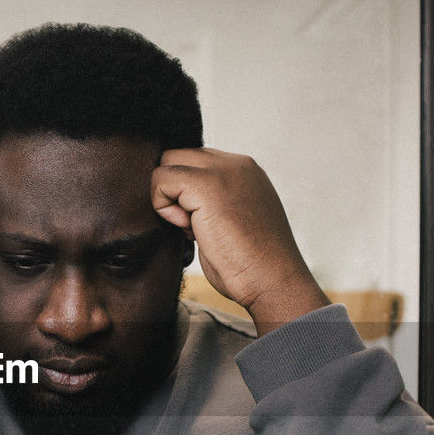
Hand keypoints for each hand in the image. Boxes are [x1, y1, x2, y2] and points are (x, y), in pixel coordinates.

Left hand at [152, 147, 328, 334]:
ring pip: (167, 163)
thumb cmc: (253, 263)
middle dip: (172, 189)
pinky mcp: (205, 185)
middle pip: (178, 155)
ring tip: (190, 227)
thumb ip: (213, 203)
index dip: (185, 190)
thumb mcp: (234, 220)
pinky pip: (161, 179)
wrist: (272, 279)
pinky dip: (162, 205)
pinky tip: (186, 228)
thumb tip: (181, 205)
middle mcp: (235, 163)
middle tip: (189, 224)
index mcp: (245, 170)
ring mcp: (222, 170)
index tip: (198, 221)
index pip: (196, 160)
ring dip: (167, 197)